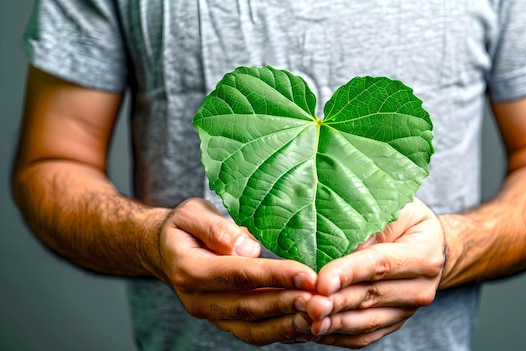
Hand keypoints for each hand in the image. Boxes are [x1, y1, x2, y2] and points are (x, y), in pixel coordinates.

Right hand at [155, 198, 317, 344]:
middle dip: (290, 305)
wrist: (165, 251)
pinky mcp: (225, 322)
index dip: (276, 276)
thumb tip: (246, 247)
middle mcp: (199, 300)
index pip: (241, 275)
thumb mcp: (191, 214)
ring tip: (321, 316)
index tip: (309, 276)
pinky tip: (309, 324)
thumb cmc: (183, 228)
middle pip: (250, 307)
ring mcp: (212, 315)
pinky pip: (256, 332)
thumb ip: (217, 229)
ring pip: (254, 328)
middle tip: (324, 302)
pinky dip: (283, 332)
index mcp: (191, 270)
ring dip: (290, 324)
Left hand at [305, 198, 444, 347]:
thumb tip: (334, 242)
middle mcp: (420, 287)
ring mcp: (408, 309)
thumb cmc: (405, 219)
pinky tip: (314, 331)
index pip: (380, 265)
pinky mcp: (394, 323)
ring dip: (333, 323)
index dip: (349, 273)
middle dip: (335, 303)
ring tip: (306, 321)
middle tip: (308, 305)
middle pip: (370, 296)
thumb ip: (369, 224)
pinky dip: (338, 336)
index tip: (322, 282)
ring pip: (366, 321)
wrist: (428, 245)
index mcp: (424, 253)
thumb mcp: (394, 209)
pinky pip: (365, 336)